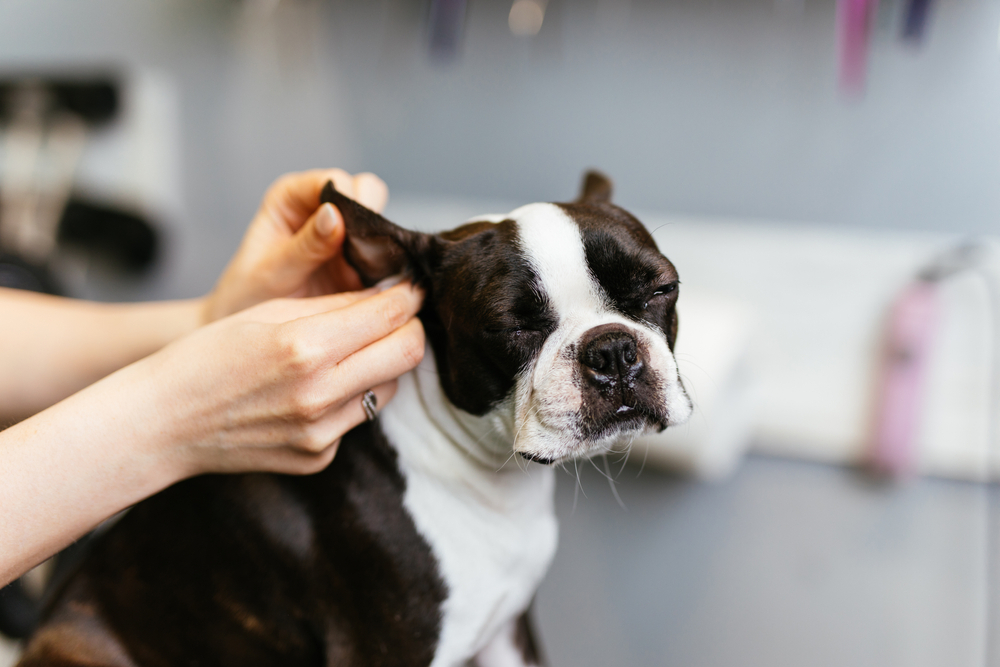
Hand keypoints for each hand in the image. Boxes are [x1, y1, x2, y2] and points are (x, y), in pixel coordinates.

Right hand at [142, 282, 424, 476]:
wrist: (163, 422)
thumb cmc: (207, 357)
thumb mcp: (268, 312)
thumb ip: (335, 305)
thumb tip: (388, 296)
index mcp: (306, 347)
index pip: (391, 315)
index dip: (407, 296)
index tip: (409, 288)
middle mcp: (321, 395)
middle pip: (408, 353)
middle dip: (409, 328)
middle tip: (395, 316)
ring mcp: (322, 433)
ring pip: (388, 387)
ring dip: (379, 365)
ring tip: (344, 353)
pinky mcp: (318, 458)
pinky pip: (355, 419)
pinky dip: (346, 399)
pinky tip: (312, 391)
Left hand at [202, 169, 389, 322]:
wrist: (256, 335)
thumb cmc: (250, 294)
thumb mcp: (273, 270)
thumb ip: (305, 245)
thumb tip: (334, 214)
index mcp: (293, 197)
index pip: (333, 181)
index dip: (349, 197)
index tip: (353, 226)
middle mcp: (322, 209)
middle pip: (366, 193)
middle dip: (371, 218)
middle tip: (364, 251)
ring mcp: (345, 236)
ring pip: (382, 224)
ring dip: (382, 245)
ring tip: (368, 272)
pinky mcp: (360, 262)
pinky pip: (386, 256)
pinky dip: (388, 267)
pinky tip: (378, 284)